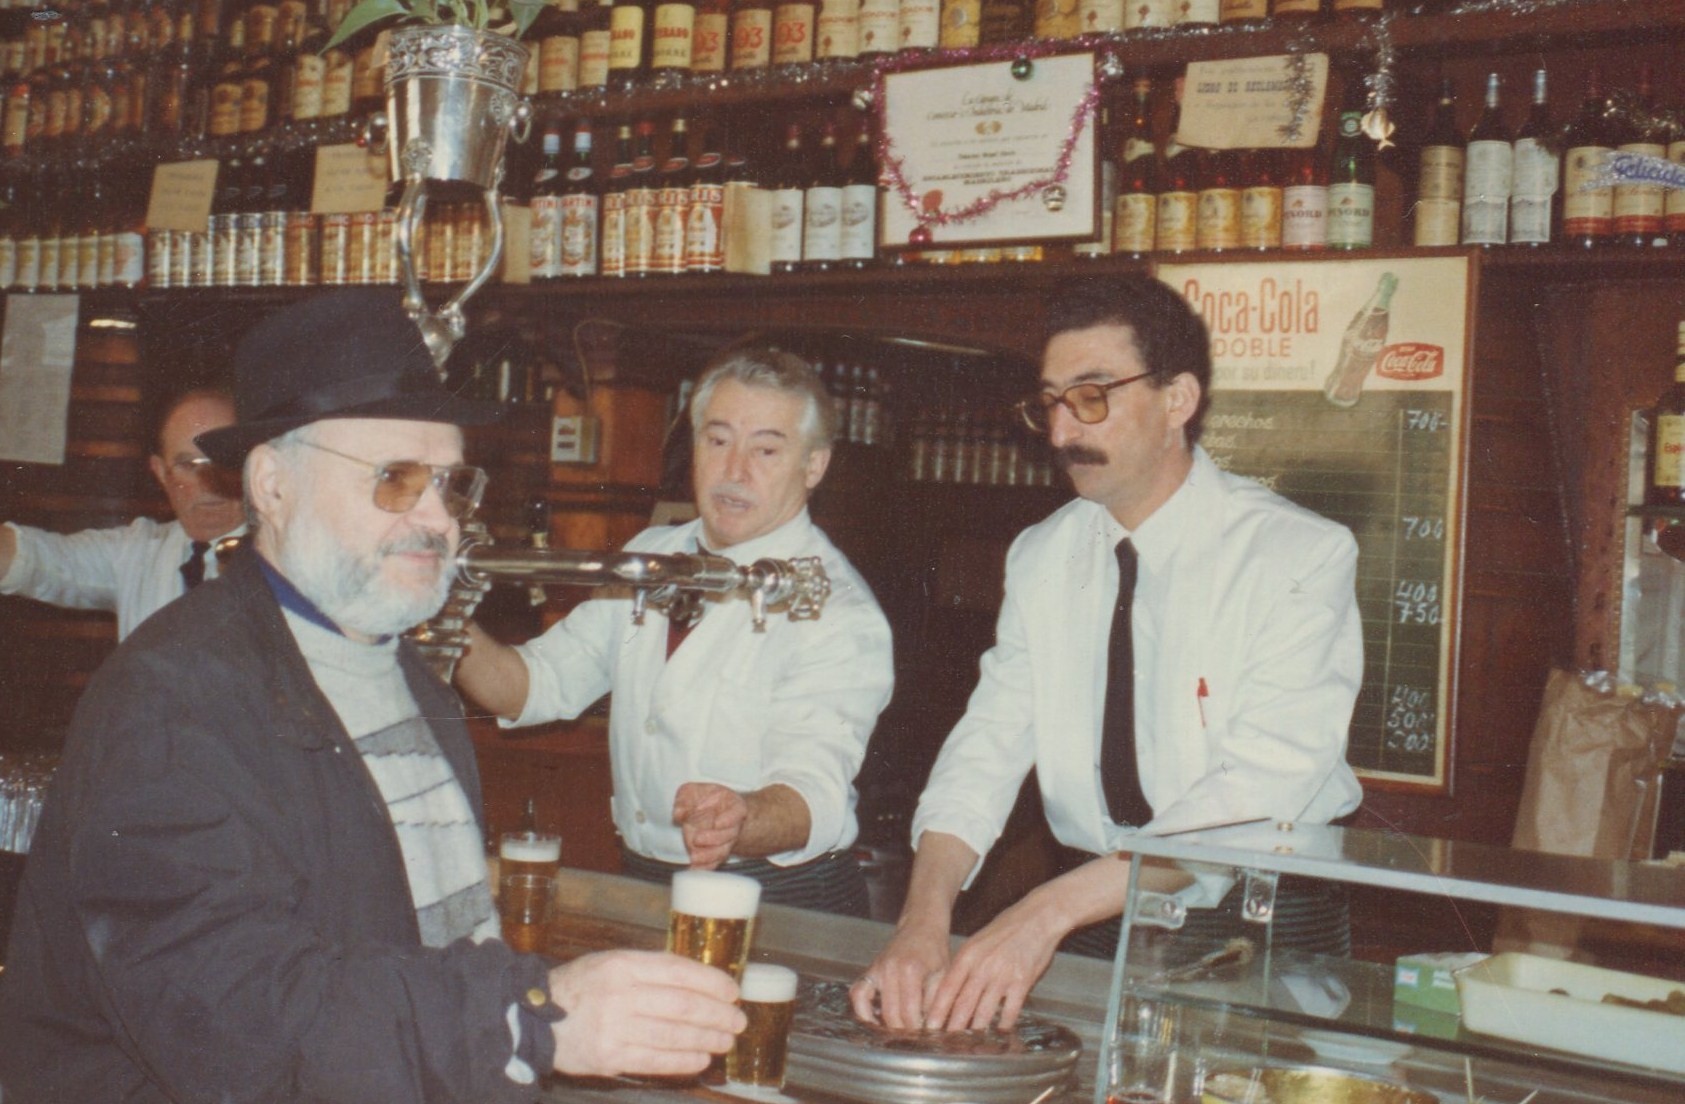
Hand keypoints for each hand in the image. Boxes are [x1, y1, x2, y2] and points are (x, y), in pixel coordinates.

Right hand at [547, 949, 745, 1077]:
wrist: (534, 1018)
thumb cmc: (580, 987)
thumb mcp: (611, 962)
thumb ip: (650, 969)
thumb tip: (701, 981)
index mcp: (623, 964)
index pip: (679, 971)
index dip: (712, 983)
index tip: (733, 992)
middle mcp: (620, 994)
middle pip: (683, 1005)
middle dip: (718, 1014)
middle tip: (739, 1021)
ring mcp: (614, 1027)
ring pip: (674, 1035)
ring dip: (708, 1039)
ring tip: (726, 1041)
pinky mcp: (609, 1057)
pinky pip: (656, 1061)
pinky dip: (684, 1060)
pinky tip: (702, 1058)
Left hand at [671, 782, 747, 868]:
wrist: (715, 811)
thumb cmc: (705, 799)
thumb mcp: (693, 792)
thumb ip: (685, 799)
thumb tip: (679, 813)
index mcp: (733, 807)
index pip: (736, 813)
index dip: (728, 819)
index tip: (717, 823)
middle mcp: (732, 826)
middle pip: (728, 835)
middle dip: (713, 838)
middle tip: (697, 839)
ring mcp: (725, 841)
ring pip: (722, 851)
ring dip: (709, 856)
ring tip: (694, 857)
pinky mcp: (716, 852)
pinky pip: (714, 862)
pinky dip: (705, 867)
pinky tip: (694, 868)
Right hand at [847, 919, 950, 1029]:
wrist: (921, 926)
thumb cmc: (935, 949)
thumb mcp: (943, 974)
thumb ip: (936, 1002)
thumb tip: (932, 1028)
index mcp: (910, 970)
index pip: (909, 1013)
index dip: (916, 1030)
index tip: (925, 1038)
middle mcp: (889, 969)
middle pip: (891, 1014)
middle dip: (903, 1031)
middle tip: (914, 1039)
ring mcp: (876, 969)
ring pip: (873, 1008)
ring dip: (884, 1024)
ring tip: (897, 1033)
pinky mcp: (869, 970)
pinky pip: (858, 994)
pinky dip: (862, 1010)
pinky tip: (873, 1020)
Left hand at [922, 895, 1063, 1031]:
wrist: (1038, 916)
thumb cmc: (1008, 927)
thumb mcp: (979, 940)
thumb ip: (967, 963)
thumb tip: (954, 988)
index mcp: (968, 955)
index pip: (948, 987)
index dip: (938, 1010)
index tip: (930, 1025)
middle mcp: (982, 966)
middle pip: (963, 1003)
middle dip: (952, 1026)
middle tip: (944, 1041)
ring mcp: (1002, 975)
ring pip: (984, 1010)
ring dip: (976, 1029)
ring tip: (968, 1043)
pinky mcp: (1022, 982)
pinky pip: (1010, 1010)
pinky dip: (1004, 1024)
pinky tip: (999, 1033)